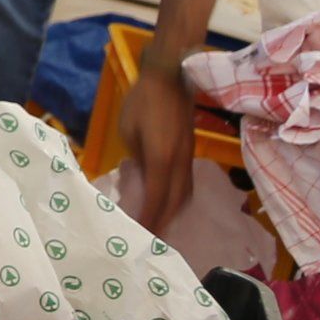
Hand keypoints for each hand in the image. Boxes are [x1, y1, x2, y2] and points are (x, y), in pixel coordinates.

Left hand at [119, 60, 199, 230]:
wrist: (170, 79)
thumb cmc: (143, 102)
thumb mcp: (129, 131)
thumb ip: (137, 158)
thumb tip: (142, 177)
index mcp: (162, 160)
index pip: (156, 199)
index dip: (149, 219)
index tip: (141, 235)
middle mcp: (180, 165)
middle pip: (174, 203)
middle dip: (163, 223)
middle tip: (150, 240)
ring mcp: (189, 159)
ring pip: (184, 196)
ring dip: (173, 213)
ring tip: (160, 227)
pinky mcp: (190, 153)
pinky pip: (187, 184)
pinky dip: (179, 199)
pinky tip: (169, 203)